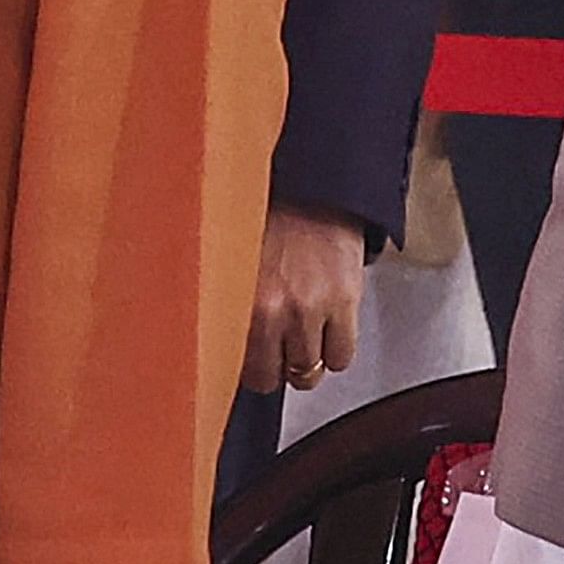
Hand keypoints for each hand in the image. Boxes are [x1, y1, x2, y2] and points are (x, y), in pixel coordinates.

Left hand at [242, 202, 367, 395]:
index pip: (231, 364)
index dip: (241, 364)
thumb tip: (220, 346)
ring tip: (303, 332)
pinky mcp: (344, 302)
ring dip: (304, 358)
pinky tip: (327, 327)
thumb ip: (226, 305)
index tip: (245, 358)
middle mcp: (271, 307)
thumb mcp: (230, 262)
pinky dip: (336, 349)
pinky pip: (341, 356)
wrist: (314, 185)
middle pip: (268, 377)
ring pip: (307, 372)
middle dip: (272, 366)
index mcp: (233, 296)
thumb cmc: (269, 219)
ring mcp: (309, 307)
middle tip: (275, 347)